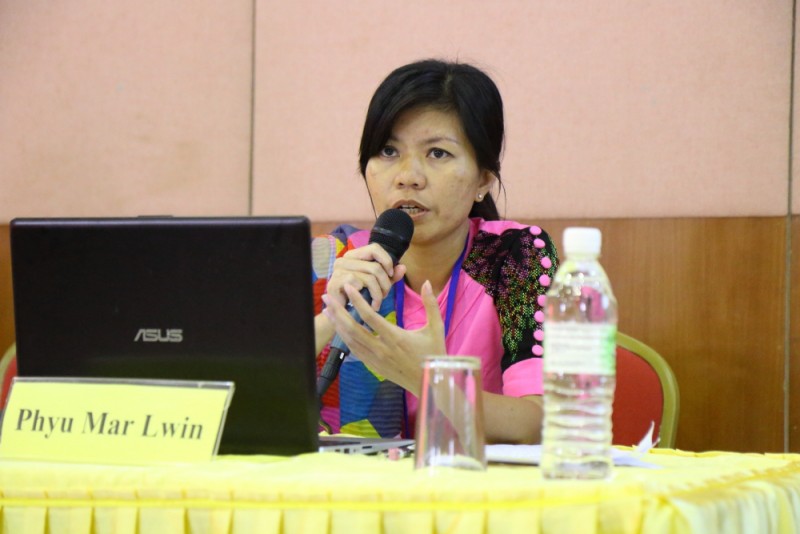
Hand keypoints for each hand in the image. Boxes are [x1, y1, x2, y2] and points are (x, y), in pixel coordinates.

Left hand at [321, 280, 445, 394]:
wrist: (430, 384)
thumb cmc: (434, 354)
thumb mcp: (436, 328)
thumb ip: (431, 304)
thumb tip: (427, 282)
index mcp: (395, 337)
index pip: (370, 317)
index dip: (357, 301)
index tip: (348, 288)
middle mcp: (381, 349)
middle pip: (353, 328)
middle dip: (338, 311)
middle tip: (327, 297)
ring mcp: (375, 359)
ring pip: (350, 340)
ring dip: (337, 324)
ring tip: (328, 310)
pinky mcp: (373, 366)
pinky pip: (355, 351)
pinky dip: (344, 338)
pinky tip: (339, 328)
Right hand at [324, 243, 406, 311]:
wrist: (340, 315)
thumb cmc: (359, 298)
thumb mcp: (378, 285)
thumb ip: (390, 276)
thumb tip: (403, 267)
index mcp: (353, 256)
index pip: (374, 248)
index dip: (387, 261)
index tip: (391, 275)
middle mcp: (344, 259)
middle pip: (376, 266)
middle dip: (385, 283)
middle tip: (384, 296)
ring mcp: (338, 270)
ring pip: (371, 276)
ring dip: (379, 293)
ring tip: (378, 303)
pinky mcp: (336, 281)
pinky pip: (361, 284)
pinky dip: (370, 297)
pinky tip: (371, 305)